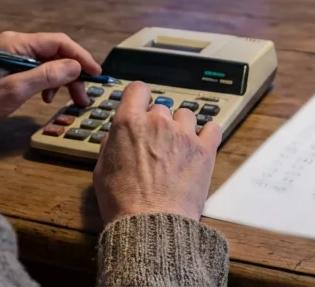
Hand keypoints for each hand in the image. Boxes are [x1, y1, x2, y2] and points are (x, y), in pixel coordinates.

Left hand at [0, 31, 101, 132]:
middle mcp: (17, 43)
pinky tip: (47, 98)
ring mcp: (14, 54)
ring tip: (71, 100)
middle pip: (56, 52)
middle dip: (73, 72)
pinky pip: (38, 69)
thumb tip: (75, 66)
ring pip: (49, 61)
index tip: (96, 73)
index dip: (80, 56)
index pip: (58, 43)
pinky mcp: (11, 66)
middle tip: (84, 96)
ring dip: (63, 79)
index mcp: (17, 43)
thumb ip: (47, 76)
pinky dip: (49, 82)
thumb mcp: (16, 90)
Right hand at [93, 81, 221, 222]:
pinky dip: (207, 134)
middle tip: (155, 145)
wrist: (151, 224)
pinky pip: (212, 128)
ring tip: (177, 148)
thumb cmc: (122, 202)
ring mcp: (184, 134)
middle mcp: (158, 122)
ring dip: (180, 127)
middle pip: (161, 107)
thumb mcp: (101, 170)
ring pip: (185, 115)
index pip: (138, 89)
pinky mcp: (205, 150)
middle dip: (157, 122)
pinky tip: (200, 146)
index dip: (139, 98)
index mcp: (129, 123)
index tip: (140, 108)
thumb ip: (110, 144)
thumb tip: (117, 134)